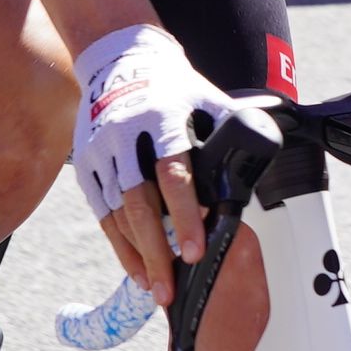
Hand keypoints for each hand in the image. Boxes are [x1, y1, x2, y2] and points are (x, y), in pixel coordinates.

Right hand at [68, 23, 234, 297]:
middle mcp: (126, 137)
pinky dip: (118, 244)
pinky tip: (135, 267)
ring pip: (117, 215)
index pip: (173, 176)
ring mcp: (101, 151)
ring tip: (156, 287)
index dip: (185, 216)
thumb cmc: (174, 86)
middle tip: (169, 291)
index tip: (193, 251)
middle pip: (139, 205)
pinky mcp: (85, 164)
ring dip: (136, 255)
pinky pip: (101, 213)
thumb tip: (265, 146)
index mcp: (162, 120)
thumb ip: (232, 123)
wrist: (120, 60)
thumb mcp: (206, 95)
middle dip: (155, 252)